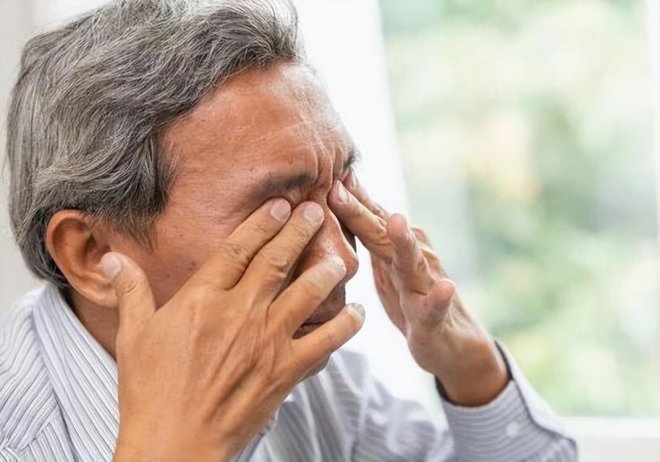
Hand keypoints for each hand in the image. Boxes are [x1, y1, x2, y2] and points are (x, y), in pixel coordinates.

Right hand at [105, 199, 364, 461]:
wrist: (174, 444)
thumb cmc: (149, 392)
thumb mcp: (133, 336)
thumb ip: (131, 292)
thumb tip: (113, 259)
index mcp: (202, 299)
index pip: (237, 248)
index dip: (262, 222)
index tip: (281, 204)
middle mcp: (239, 313)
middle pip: (277, 260)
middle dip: (300, 230)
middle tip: (317, 211)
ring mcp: (266, 341)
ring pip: (307, 293)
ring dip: (327, 270)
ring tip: (340, 256)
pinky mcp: (285, 371)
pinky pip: (325, 342)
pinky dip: (345, 326)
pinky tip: (356, 314)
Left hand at [329, 173, 507, 405]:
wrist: (450, 337)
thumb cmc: (410, 294)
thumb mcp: (385, 259)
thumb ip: (368, 229)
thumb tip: (338, 193)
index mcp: (393, 245)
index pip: (367, 216)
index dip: (344, 196)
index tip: (322, 172)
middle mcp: (411, 256)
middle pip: (382, 232)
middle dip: (359, 211)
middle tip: (338, 188)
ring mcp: (424, 284)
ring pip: (412, 261)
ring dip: (405, 241)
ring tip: (396, 221)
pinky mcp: (434, 315)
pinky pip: (437, 307)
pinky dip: (440, 297)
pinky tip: (445, 287)